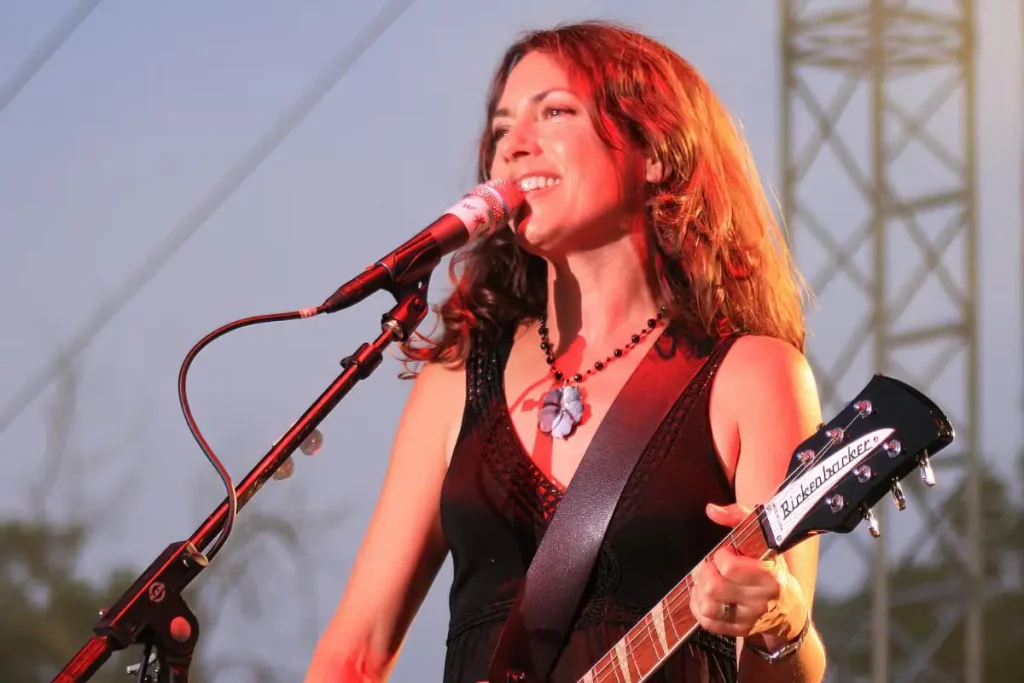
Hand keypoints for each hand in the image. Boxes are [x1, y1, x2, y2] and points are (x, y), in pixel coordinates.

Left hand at [689, 502, 805, 641]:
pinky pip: (706, 621)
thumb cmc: (772, 567)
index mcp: (769, 576)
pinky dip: (699, 607)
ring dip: (700, 590)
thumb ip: (738, 516)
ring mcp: (749, 619)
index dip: (720, 556)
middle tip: (713, 567)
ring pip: (706, 606)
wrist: (789, 607)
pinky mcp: (738, 631)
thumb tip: (711, 510)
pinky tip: (707, 596)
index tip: (726, 553)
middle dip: (706, 572)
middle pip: (713, 587)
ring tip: (709, 581)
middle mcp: (760, 601)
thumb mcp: (764, 538)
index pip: (729, 567)